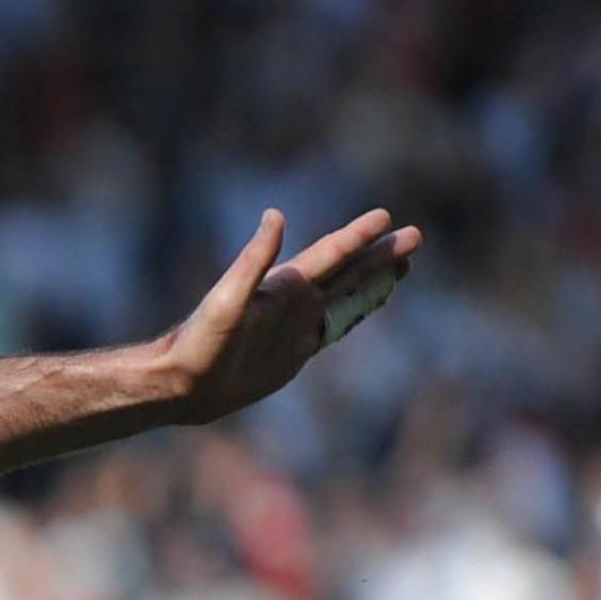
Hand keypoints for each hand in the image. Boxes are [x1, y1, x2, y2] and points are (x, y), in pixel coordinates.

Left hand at [155, 207, 421, 424]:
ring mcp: (296, 325)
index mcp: (284, 285)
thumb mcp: (228, 300)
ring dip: (373, 279)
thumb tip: (275, 215)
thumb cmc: (200, 342)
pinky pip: (334, 326)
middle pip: (347, 271)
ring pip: (345, 296)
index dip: (359, 237)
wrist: (185, 384)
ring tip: (402, 265)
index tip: (387, 218)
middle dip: (380, 254)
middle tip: (415, 236)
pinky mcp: (295, 351)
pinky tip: (368, 303)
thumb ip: (253, 261)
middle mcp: (294, 300)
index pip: (332, 255)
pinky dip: (356, 312)